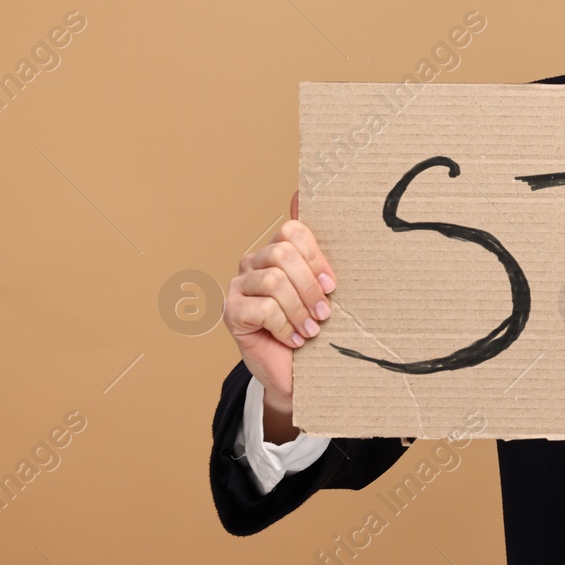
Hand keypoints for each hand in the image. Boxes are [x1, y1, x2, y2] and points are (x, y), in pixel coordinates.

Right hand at [223, 191, 336, 441]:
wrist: (297, 372)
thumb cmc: (314, 326)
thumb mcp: (325, 288)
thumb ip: (317, 249)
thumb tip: (301, 192)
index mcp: (277, 251)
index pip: (292, 231)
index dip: (316, 257)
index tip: (333, 286)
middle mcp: (253, 262)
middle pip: (282, 254)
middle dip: (310, 286)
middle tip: (325, 312)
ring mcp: (238, 286)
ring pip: (274, 281)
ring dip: (299, 309)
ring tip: (311, 329)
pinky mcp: (231, 312)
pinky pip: (262, 308)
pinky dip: (285, 326)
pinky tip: (293, 340)